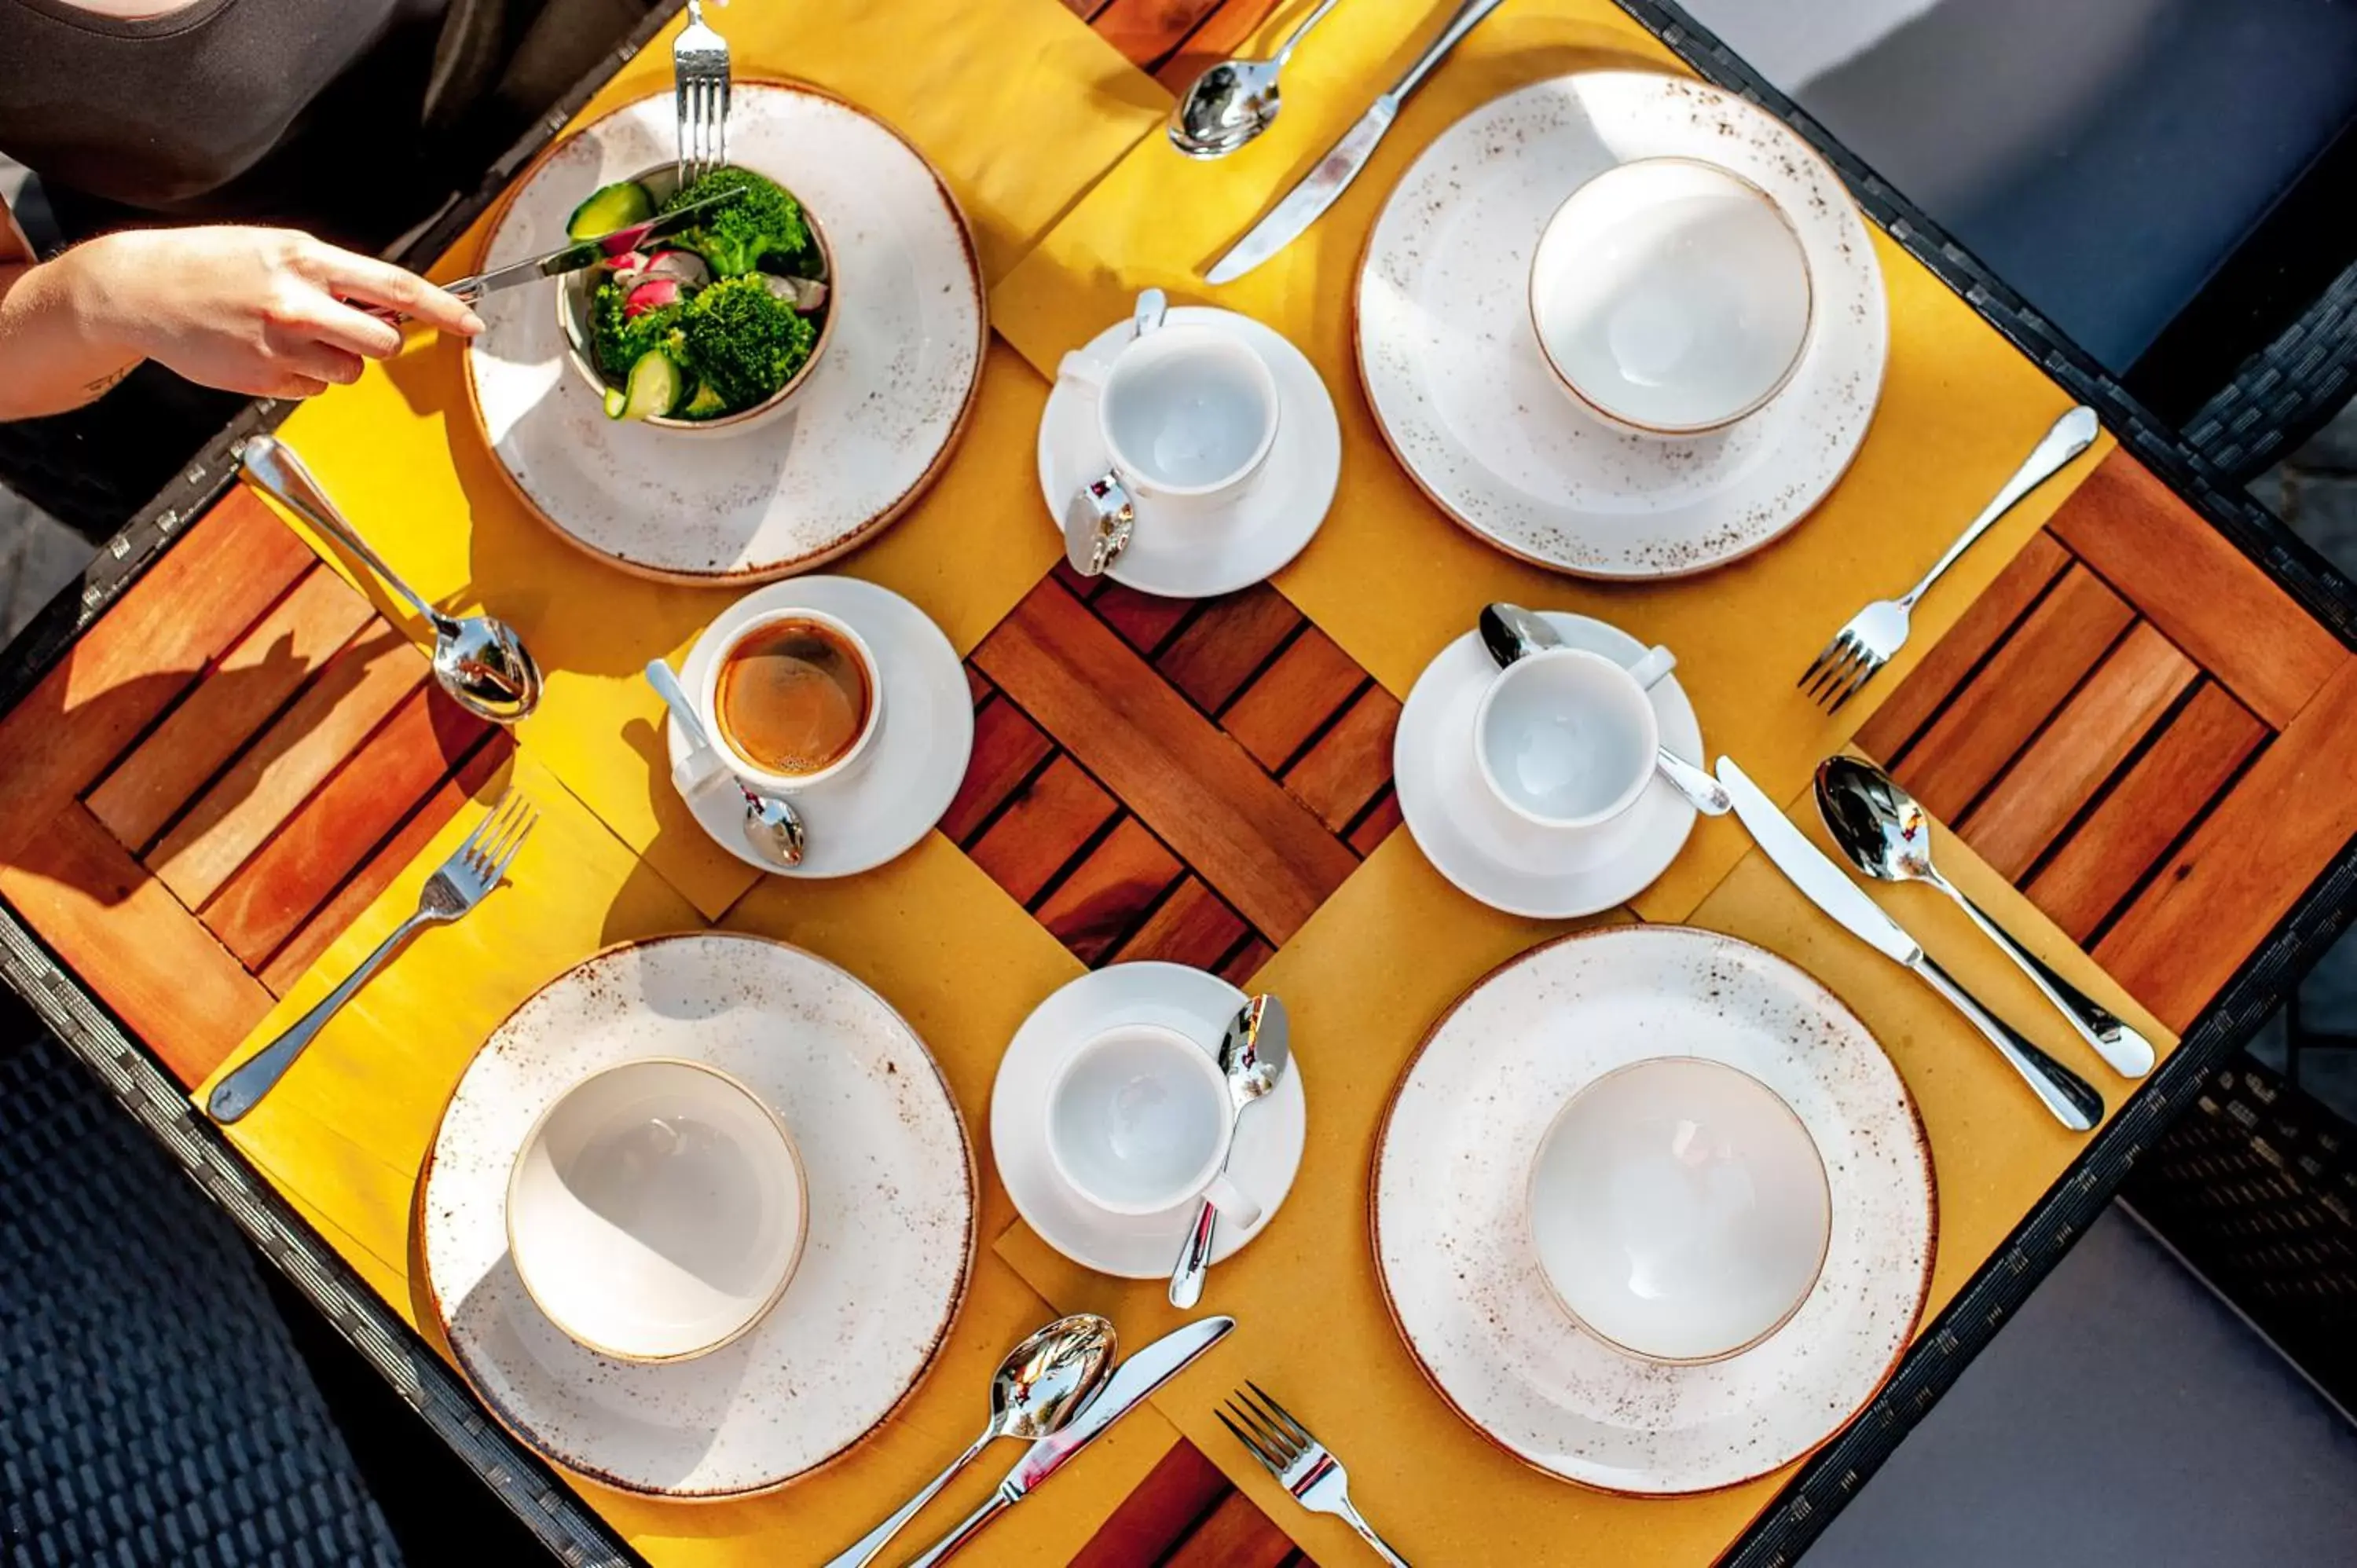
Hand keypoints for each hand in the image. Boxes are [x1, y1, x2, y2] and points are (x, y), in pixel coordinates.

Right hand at [69, 226, 482, 398]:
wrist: (140, 289)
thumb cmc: (212, 264)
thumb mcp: (275, 248)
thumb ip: (334, 276)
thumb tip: (388, 306)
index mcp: (305, 259)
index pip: (396, 288)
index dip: (443, 310)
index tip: (471, 325)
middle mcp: (297, 303)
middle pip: (382, 343)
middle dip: (375, 341)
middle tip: (344, 327)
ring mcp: (280, 345)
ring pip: (350, 372)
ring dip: (333, 360)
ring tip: (288, 334)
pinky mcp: (264, 379)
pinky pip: (314, 390)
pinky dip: (301, 377)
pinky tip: (265, 352)